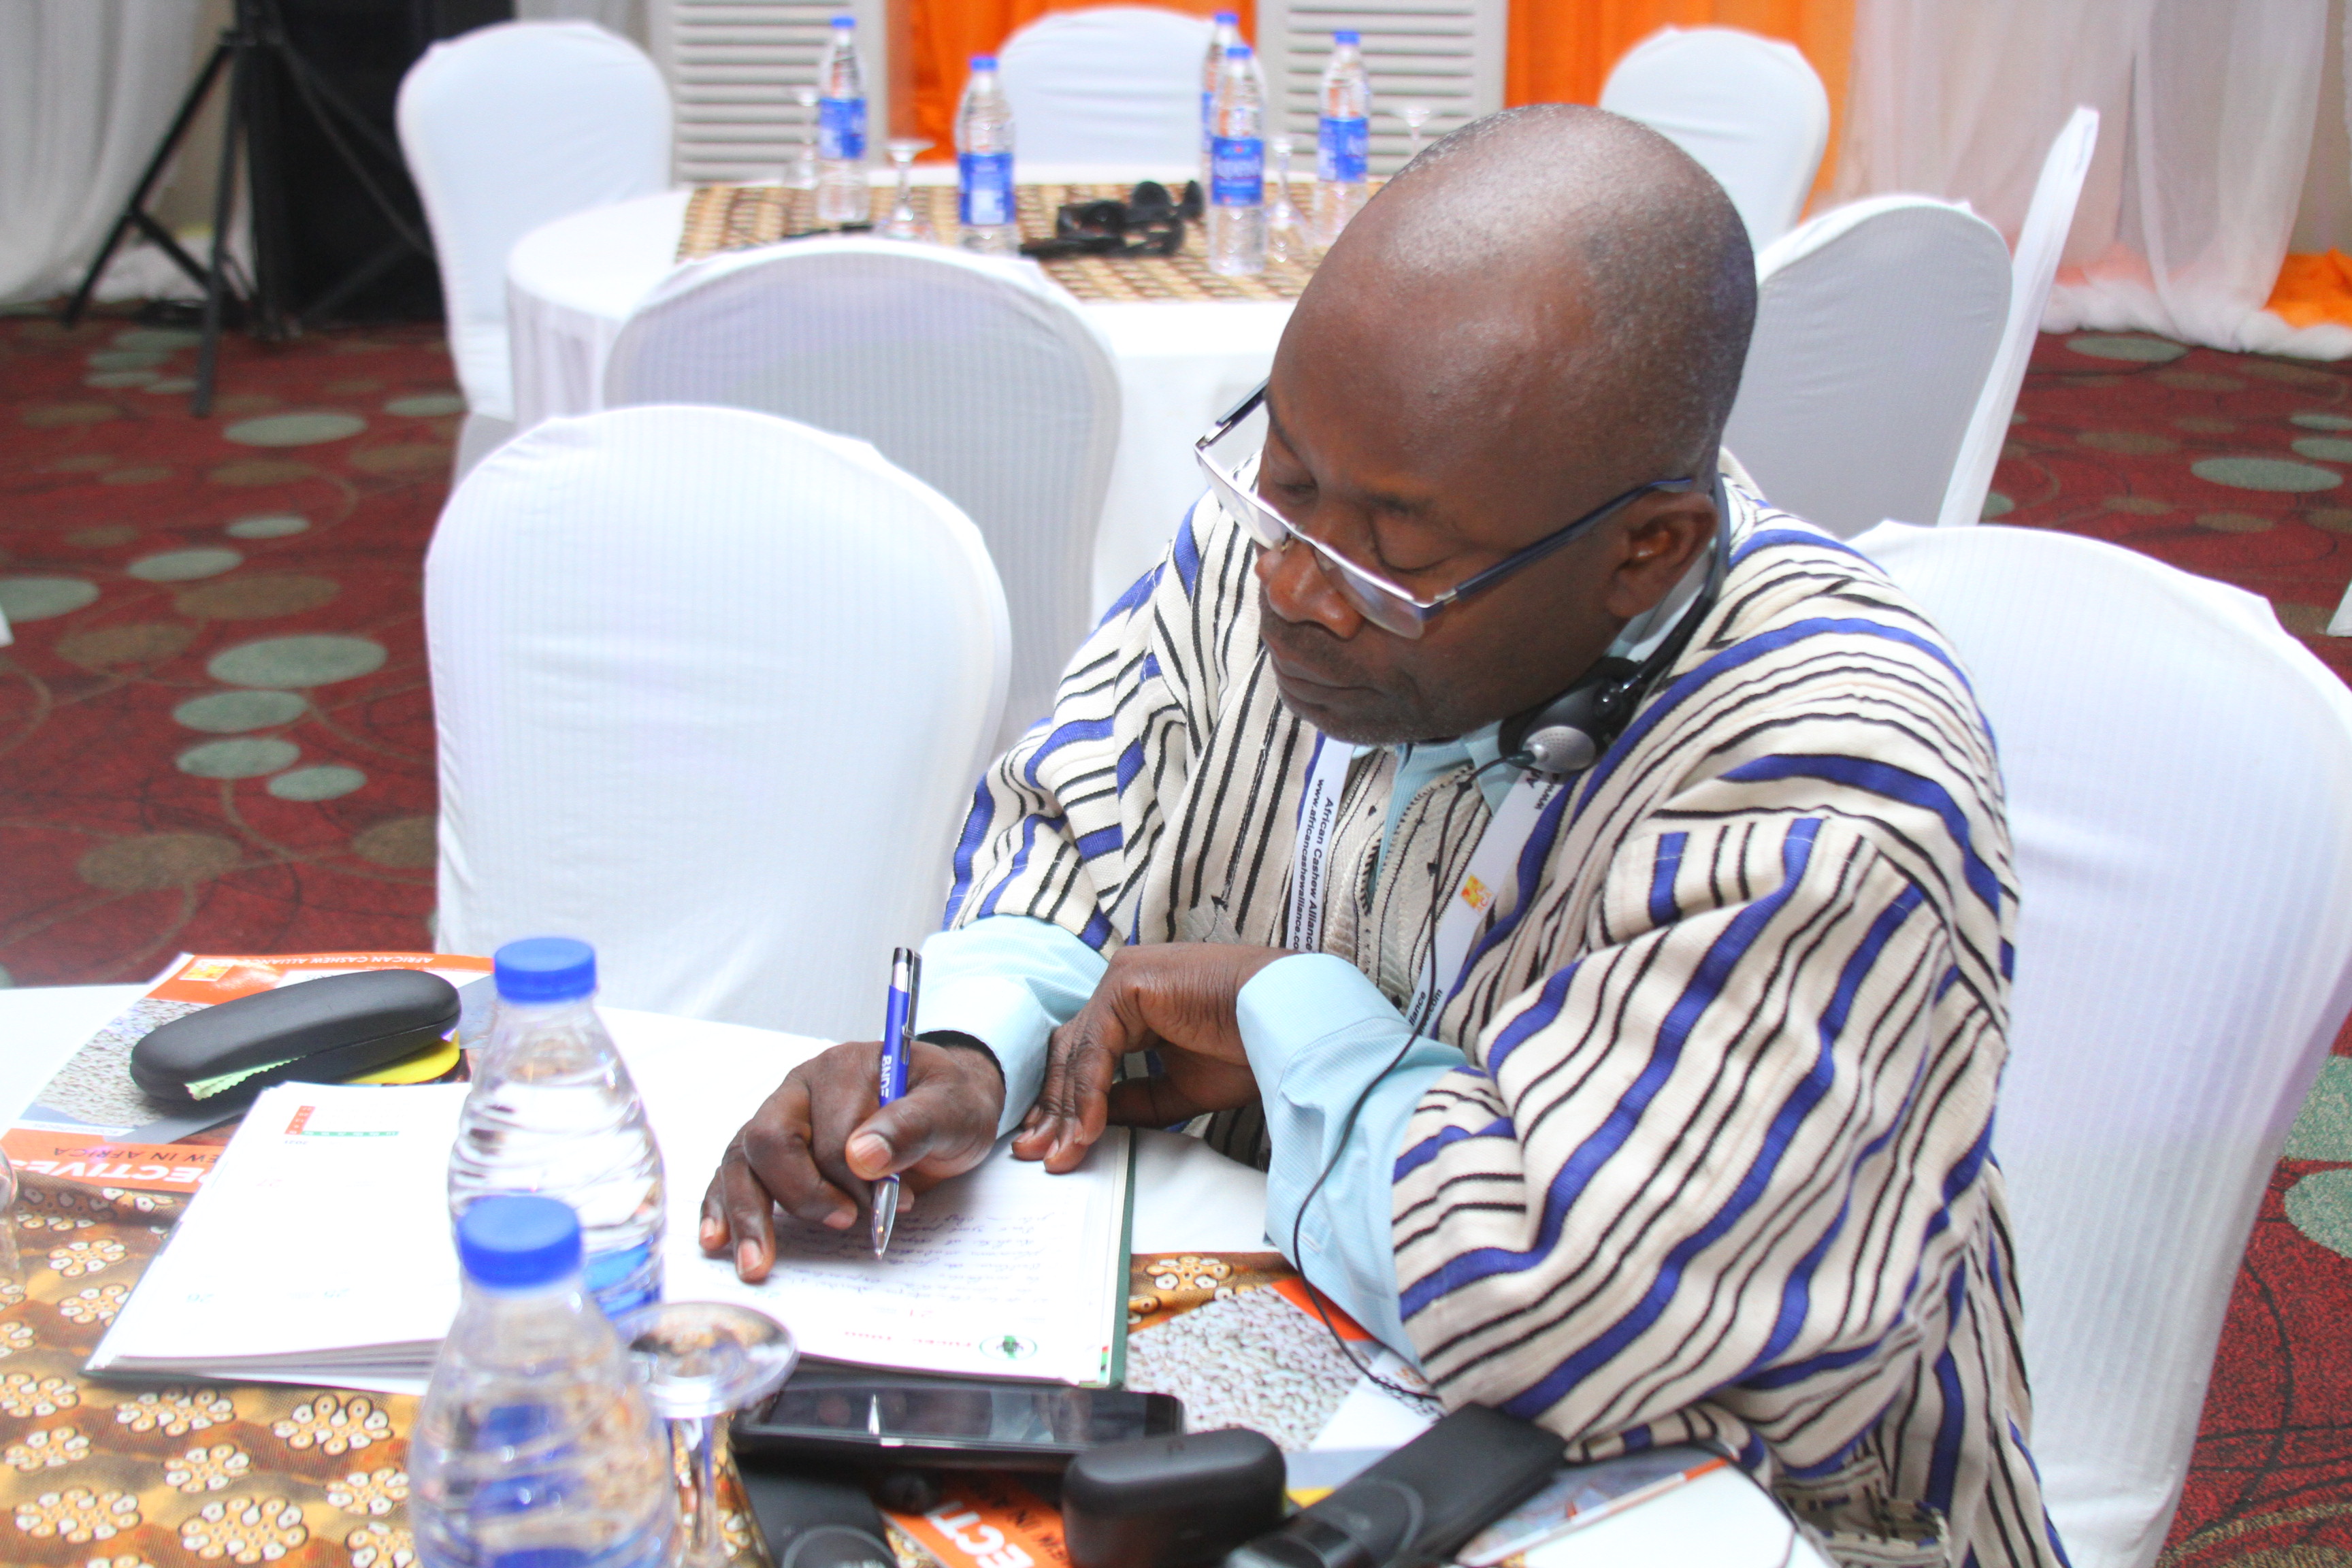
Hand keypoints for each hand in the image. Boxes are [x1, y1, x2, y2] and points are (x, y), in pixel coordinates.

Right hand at [700, 1038, 1003, 1280]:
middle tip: (844, 1224)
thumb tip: (863, 1156)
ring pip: (742, 1159)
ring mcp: (782, 1117)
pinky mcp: (772, 1150)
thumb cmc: (948, 1104)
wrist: (947, 1107)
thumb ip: (913, 1125)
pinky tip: (717, 1239)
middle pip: (771, 1139)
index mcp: (845, 1069)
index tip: (893, 1202)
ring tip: (757, 1264)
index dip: (856, 1176)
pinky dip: (723, 1206)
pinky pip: (734, 1173)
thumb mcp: (953, 1108)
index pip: (830, 1130)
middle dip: (801, 1194)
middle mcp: (802, 1088)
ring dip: (748, 1213)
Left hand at [1013, 943, 1289, 1171]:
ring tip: (1063, 1155)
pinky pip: (1097, 1047)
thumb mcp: (1180, 1088)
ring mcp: (1123, 979)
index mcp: (1135, 1005)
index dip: (1065, 1103)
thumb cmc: (1248, 1048)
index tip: (1054, 1147)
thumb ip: (1135, 1100)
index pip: (1084, 1054)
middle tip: (1038, 1155)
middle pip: (1070, 1052)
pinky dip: (1090, 1092)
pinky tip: (1090, 1129)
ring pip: (1078, 1051)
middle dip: (1052, 1109)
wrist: (1288, 1022)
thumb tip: (1091, 1125)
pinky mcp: (1128, 982)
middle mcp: (1123, 986)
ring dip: (1067, 1109)